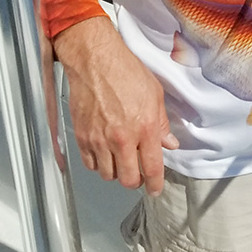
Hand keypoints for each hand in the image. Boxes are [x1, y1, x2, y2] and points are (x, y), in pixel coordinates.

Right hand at [53, 16, 178, 195]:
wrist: (95, 61)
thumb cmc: (126, 71)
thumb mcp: (155, 94)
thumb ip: (161, 124)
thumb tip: (169, 143)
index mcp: (144, 128)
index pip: (152, 168)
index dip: (155, 184)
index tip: (155, 190)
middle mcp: (121, 139)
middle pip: (128, 179)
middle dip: (136, 181)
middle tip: (139, 174)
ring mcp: (99, 140)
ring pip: (108, 174)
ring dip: (117, 172)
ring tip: (121, 160)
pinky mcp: (82, 137)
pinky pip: (90, 164)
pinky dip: (98, 164)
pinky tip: (104, 154)